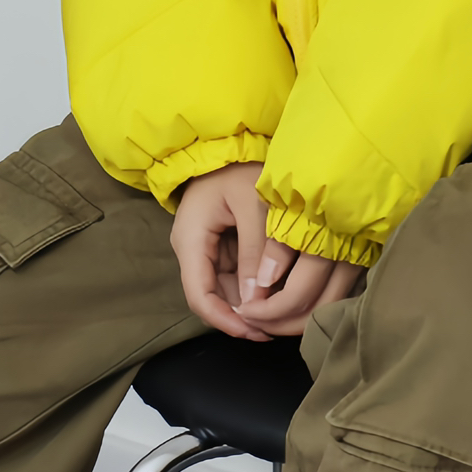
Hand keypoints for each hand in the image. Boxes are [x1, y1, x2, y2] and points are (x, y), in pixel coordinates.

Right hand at [169, 164, 361, 341]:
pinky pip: (234, 274)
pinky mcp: (220, 245)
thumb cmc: (239, 166)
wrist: (230, 140)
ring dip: (248, 303)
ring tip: (280, 316)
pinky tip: (275, 294)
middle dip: (240, 316)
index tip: (254, 331)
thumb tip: (257, 299)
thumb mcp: (251, 204)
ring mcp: (206, 248)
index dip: (224, 320)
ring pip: (224, 289)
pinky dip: (252, 286)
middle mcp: (193, 250)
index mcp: (191, 240)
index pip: (199, 297)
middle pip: (212, 297)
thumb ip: (255, 251)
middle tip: (276, 329)